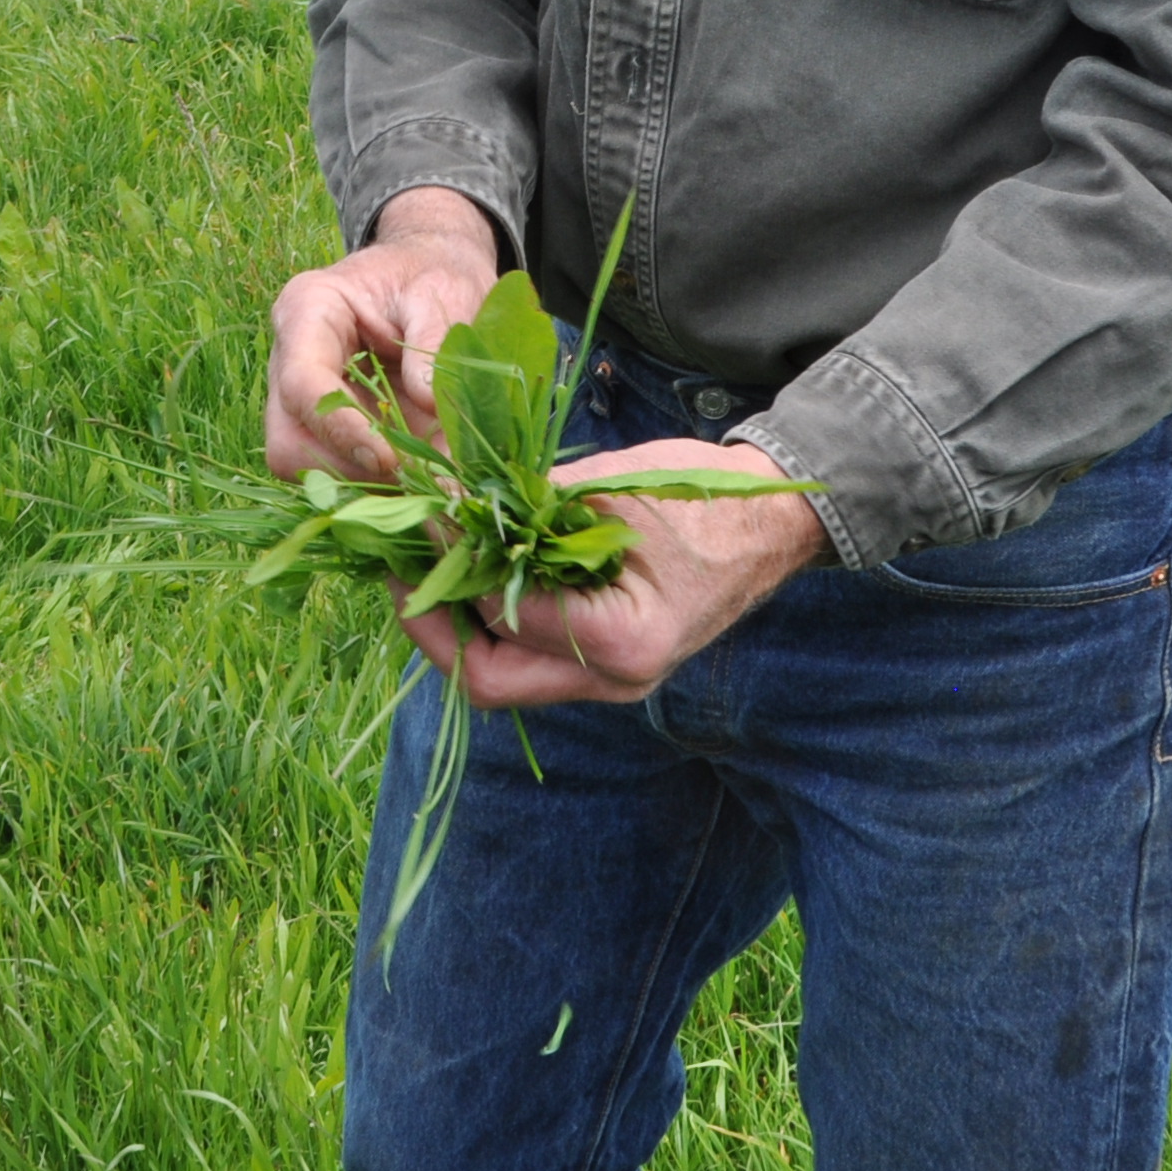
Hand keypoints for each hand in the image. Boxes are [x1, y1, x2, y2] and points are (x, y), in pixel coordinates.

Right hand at [265, 187, 503, 483]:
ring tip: (434, 490)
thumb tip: (433, 408)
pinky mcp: (330, 431)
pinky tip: (430, 489)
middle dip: (351, 471)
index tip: (389, 458)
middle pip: (289, 443)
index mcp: (308, 311)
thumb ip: (436, 347)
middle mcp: (292, 362)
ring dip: (370, 488)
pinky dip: (383, 491)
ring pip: (310, 470)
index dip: (339, 429)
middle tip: (421, 481)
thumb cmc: (433, 273)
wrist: (432, 273)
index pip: (302, 385)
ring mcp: (305, 403)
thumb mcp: (444, 292)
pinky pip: (341, 477)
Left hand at [404, 438, 829, 708]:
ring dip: (458, 630)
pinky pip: (532, 662)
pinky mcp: (607, 668)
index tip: (420, 517)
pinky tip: (473, 578)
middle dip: (434, 628)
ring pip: (507, 680)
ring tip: (427, 570)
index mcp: (622, 641)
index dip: (451, 566)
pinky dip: (493, 626)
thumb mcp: (610, 487)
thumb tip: (450, 501)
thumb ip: (529, 504)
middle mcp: (615, 680)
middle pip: (492, 681)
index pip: (504, 617)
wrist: (772, 524)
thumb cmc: (703, 498)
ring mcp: (612, 683)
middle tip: (399, 572)